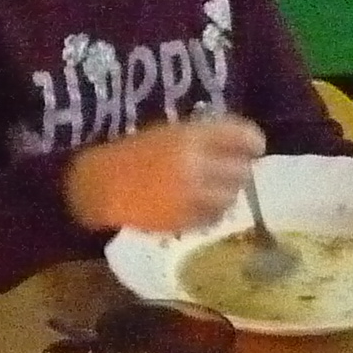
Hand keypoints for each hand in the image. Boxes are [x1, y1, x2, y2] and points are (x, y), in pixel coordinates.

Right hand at [63, 116, 262, 235]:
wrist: (99, 185)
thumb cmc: (133, 153)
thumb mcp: (168, 132)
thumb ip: (205, 137)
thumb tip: (243, 146)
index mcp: (191, 137)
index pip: (242, 137)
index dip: (253, 142)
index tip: (253, 148)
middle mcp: (196, 165)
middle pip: (242, 170)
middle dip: (239, 170)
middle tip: (230, 171)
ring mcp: (191, 196)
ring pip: (231, 197)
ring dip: (226, 193)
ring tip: (212, 189)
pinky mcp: (184, 220)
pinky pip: (213, 217)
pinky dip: (212, 212)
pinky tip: (198, 205)